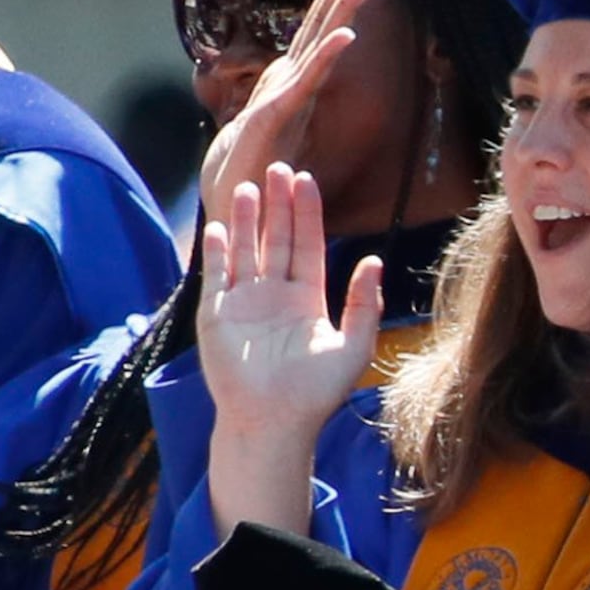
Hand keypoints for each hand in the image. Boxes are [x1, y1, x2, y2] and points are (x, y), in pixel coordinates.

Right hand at [199, 0, 386, 230]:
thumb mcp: (292, 131)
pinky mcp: (274, 117)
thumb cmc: (260, 170)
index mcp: (297, 79)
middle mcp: (289, 78)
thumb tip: (311, 84)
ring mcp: (281, 93)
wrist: (230, 204)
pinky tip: (348, 35)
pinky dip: (326, 57)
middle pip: (321, 20)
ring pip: (316, 40)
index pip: (325, 28)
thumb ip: (301, 107)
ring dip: (345, 6)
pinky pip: (306, 83)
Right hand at [199, 164, 382, 539]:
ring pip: (245, 250)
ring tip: (248, 184)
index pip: (308, 245)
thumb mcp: (353, 346)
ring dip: (246, 219)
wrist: (274, 423)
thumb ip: (365, 304)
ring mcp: (243, 303)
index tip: (307, 180)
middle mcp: (274, 294)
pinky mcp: (216, 316)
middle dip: (277, 204)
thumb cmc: (315, 393)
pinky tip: (219, 226)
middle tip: (278, 166)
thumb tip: (373, 262)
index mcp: (307, 298)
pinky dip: (218, 252)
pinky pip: (217, 276)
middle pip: (276, 239)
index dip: (307, 213)